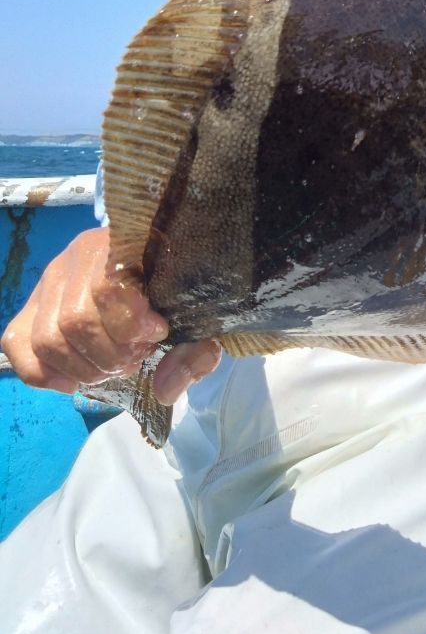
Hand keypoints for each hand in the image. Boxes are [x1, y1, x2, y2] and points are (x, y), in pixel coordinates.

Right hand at [0, 227, 219, 403]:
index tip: (157, 332)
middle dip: (109, 355)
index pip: (106, 289)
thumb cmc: (180, 284)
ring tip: (114, 366)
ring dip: (83, 368)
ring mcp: (50, 280)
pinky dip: (44, 373)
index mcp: (120, 243)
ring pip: (47, 338)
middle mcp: (75, 255)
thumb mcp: (199, 313)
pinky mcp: (33, 305)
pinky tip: (76, 380)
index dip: (130, 324)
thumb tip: (165, 390)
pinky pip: (18, 345)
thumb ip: (194, 350)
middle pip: (74, 322)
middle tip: (136, 357)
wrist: (163, 259)